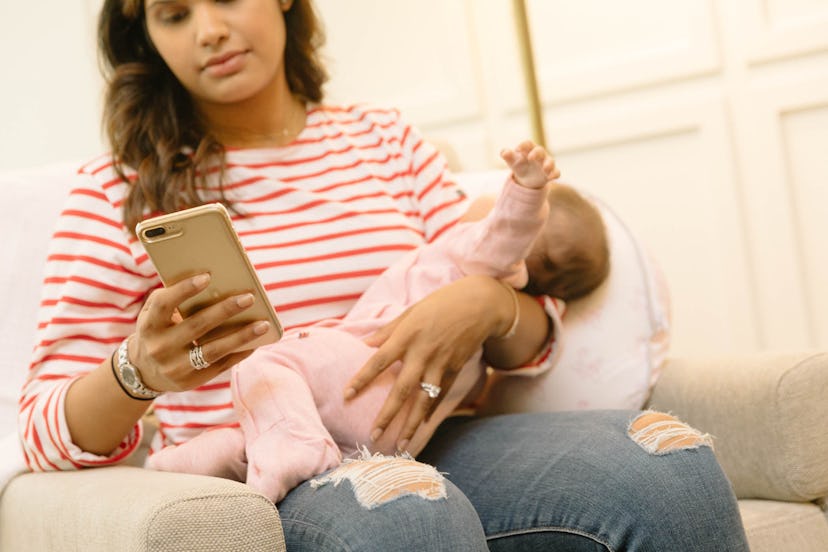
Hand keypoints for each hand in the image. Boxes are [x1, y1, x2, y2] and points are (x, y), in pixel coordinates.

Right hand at [129, 273, 271, 391]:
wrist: (143, 372)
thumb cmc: (157, 330)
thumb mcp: (154, 315)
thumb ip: (173, 299)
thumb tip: (214, 283)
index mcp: (148, 325)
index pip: (164, 305)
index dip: (184, 290)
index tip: (207, 276)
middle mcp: (160, 348)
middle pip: (196, 326)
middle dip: (225, 310)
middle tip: (249, 297)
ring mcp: (175, 368)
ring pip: (213, 351)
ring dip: (241, 337)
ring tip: (264, 324)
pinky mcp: (192, 381)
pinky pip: (221, 366)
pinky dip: (241, 352)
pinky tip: (258, 341)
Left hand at [344, 275, 513, 449]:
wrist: (480, 304)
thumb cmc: (439, 304)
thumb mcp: (410, 312)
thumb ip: (386, 331)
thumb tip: (363, 345)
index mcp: (407, 335)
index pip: (379, 360)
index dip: (362, 378)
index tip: (346, 395)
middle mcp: (423, 352)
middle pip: (402, 388)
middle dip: (387, 414)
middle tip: (373, 435)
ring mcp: (441, 363)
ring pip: (424, 400)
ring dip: (411, 424)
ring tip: (401, 445)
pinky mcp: (455, 369)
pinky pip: (440, 395)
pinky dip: (430, 412)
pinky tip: (421, 426)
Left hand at [501, 140, 559, 188]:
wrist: (526, 178)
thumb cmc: (519, 165)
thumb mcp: (512, 161)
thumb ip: (507, 156)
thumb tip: (504, 152)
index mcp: (529, 149)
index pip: (528, 144)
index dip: (523, 145)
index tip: (517, 149)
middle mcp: (539, 155)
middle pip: (540, 150)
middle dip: (536, 153)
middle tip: (530, 158)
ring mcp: (546, 163)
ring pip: (550, 161)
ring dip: (549, 164)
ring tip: (545, 168)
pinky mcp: (551, 173)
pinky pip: (556, 172)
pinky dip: (555, 174)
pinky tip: (550, 177)